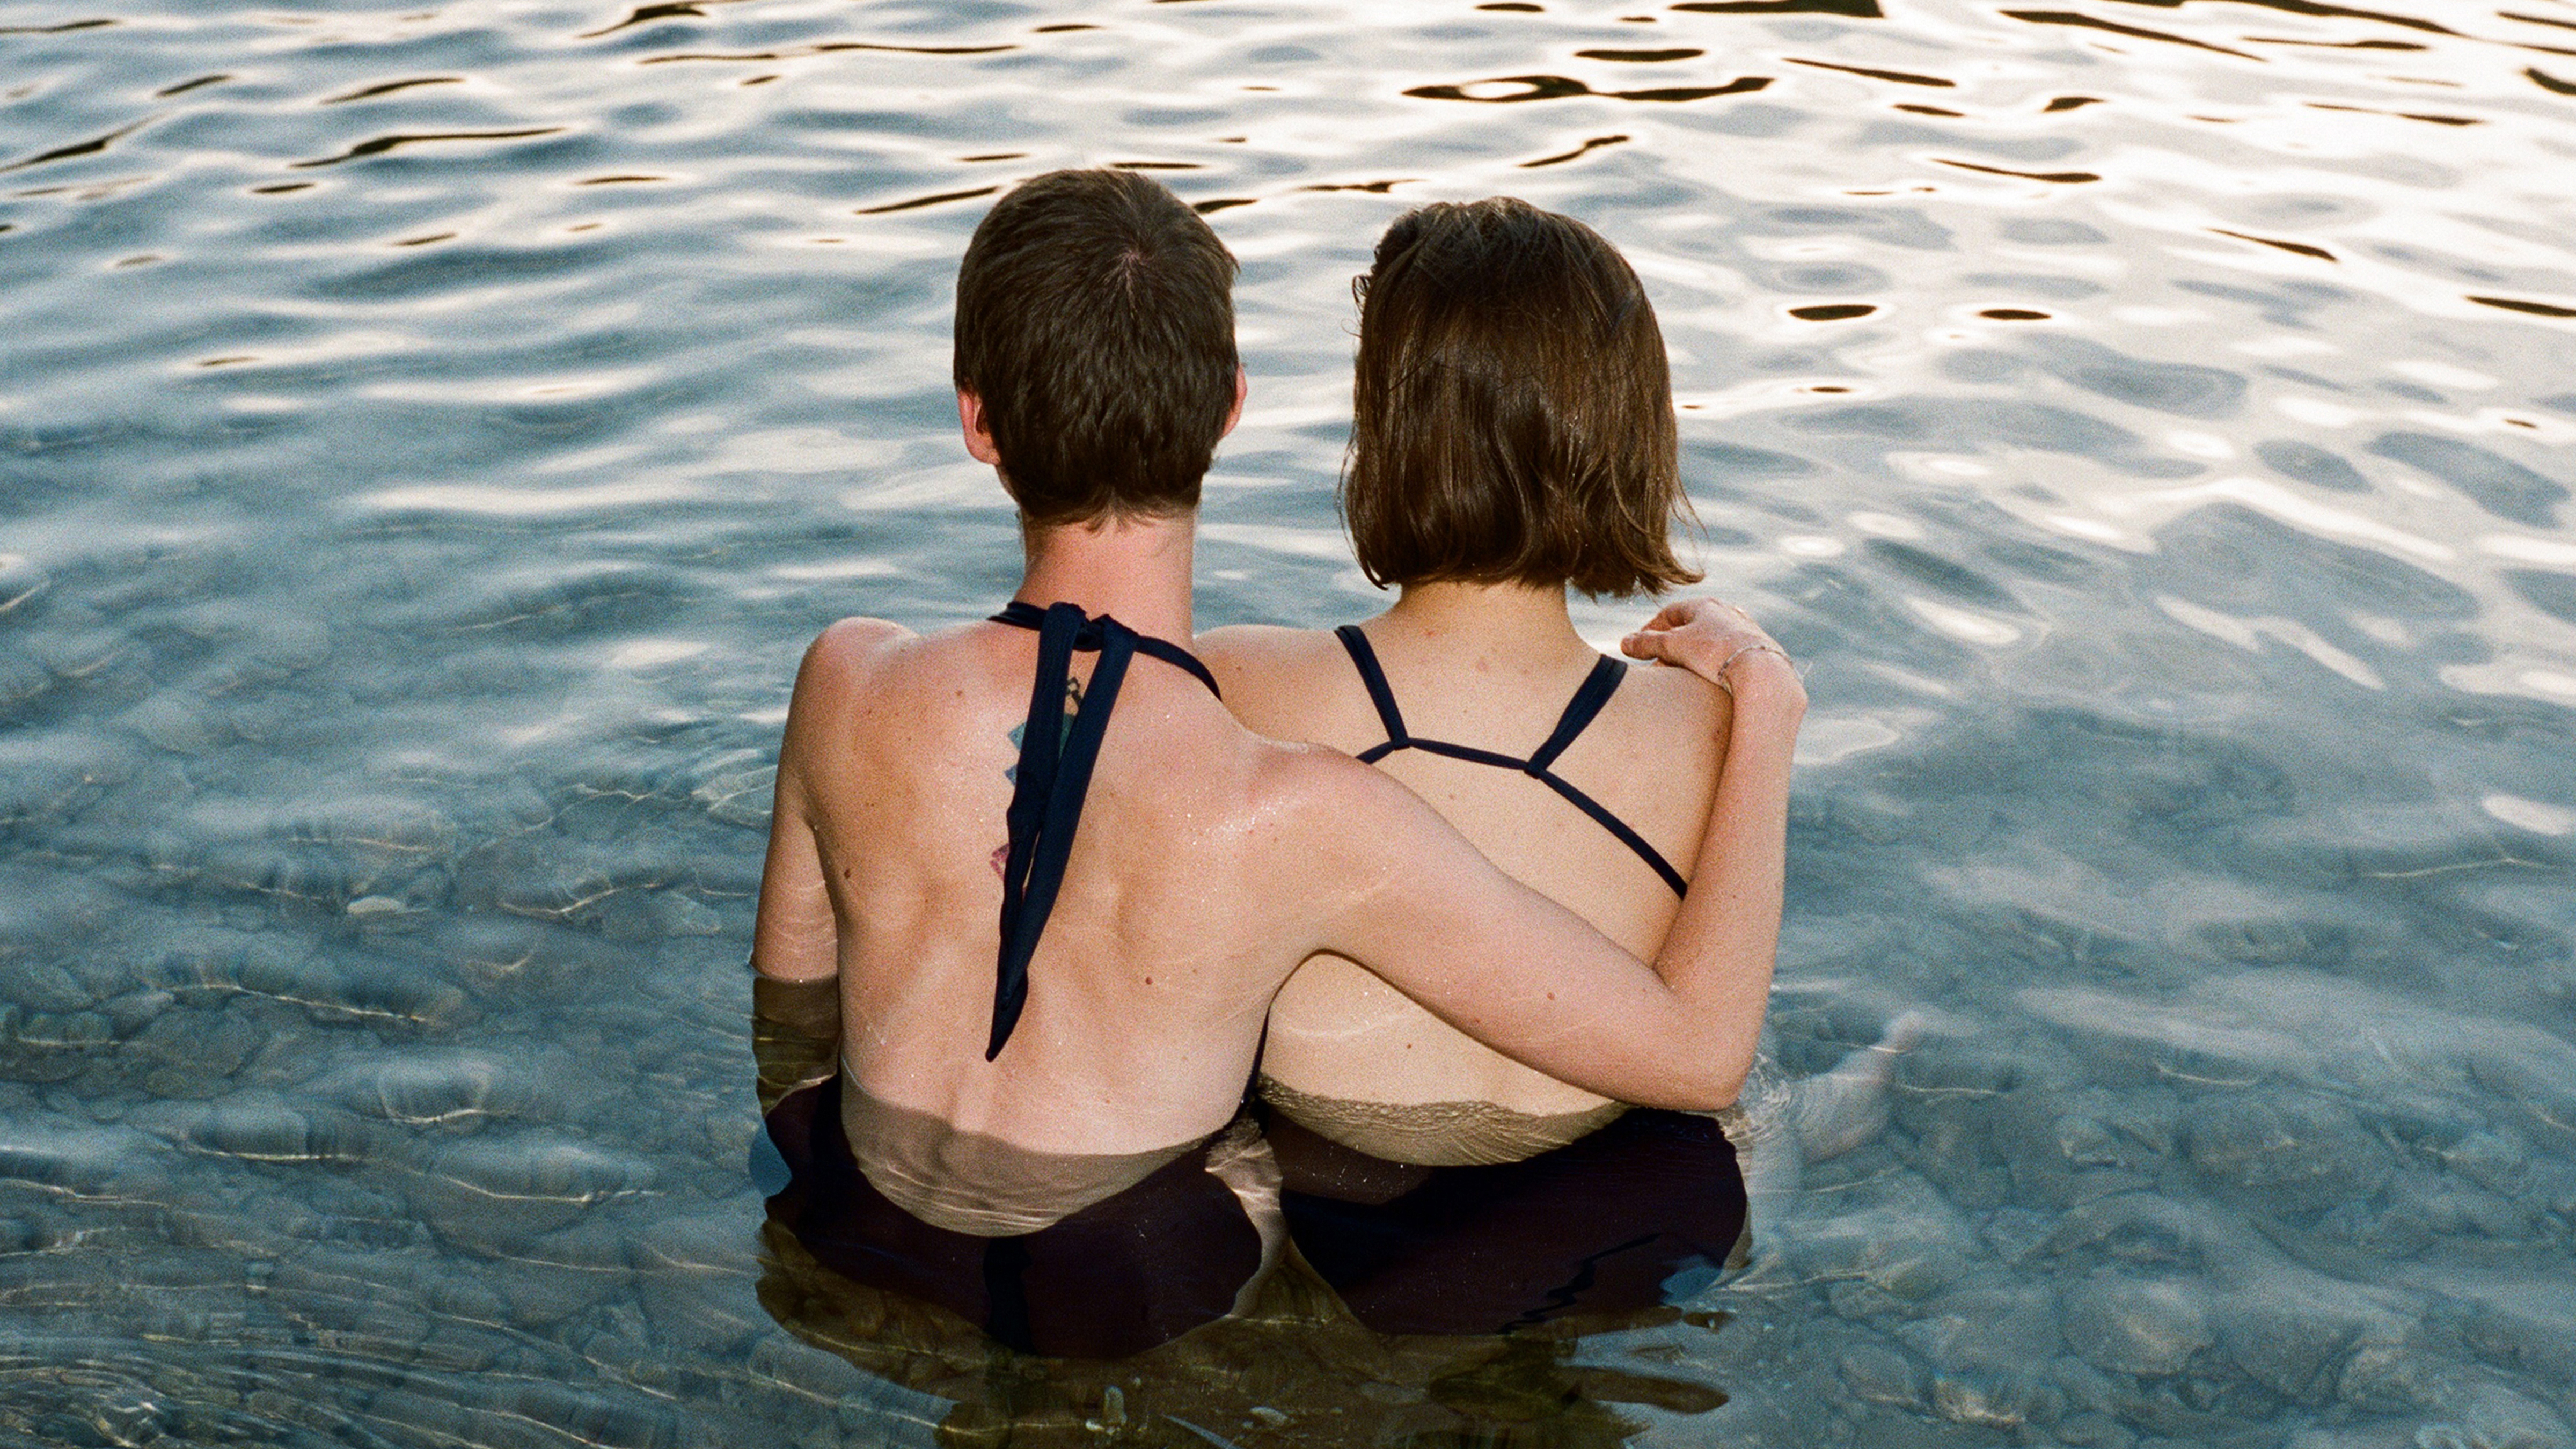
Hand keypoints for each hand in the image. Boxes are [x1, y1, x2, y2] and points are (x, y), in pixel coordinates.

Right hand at [1621, 598, 1804, 710]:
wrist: (1763, 672)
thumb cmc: (1715, 653)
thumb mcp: (1673, 646)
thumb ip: (1647, 643)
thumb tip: (1624, 643)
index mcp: (1706, 606)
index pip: (1671, 613)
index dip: (1651, 629)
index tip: (1639, 647)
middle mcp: (1728, 613)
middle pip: (1691, 628)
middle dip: (1671, 647)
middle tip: (1658, 666)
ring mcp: (1745, 632)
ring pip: (1711, 643)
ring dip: (1692, 657)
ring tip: (1682, 677)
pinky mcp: (1758, 652)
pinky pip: (1728, 656)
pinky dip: (1713, 666)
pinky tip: (1709, 682)